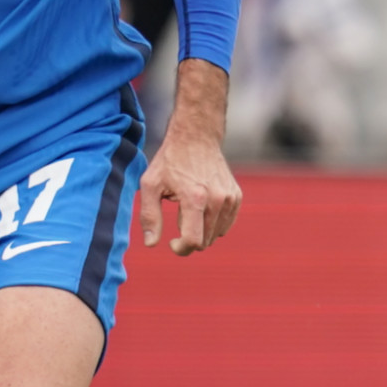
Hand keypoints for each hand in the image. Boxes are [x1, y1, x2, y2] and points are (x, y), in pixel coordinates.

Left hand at [139, 59, 241, 255]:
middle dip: (189, 239)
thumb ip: (149, 216)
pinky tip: (202, 206)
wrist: (196, 137)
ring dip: (201, 230)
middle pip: (205, 241)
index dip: (180, 249)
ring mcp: (230, 199)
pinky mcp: (236, 197)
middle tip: (177, 221)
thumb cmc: (170, 161)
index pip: (193, 241)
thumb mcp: (150, 185)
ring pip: (216, 235)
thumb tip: (152, 244)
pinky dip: (213, 223)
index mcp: (195, 198)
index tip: (171, 242)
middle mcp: (217, 200)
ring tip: (189, 209)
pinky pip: (225, 225)